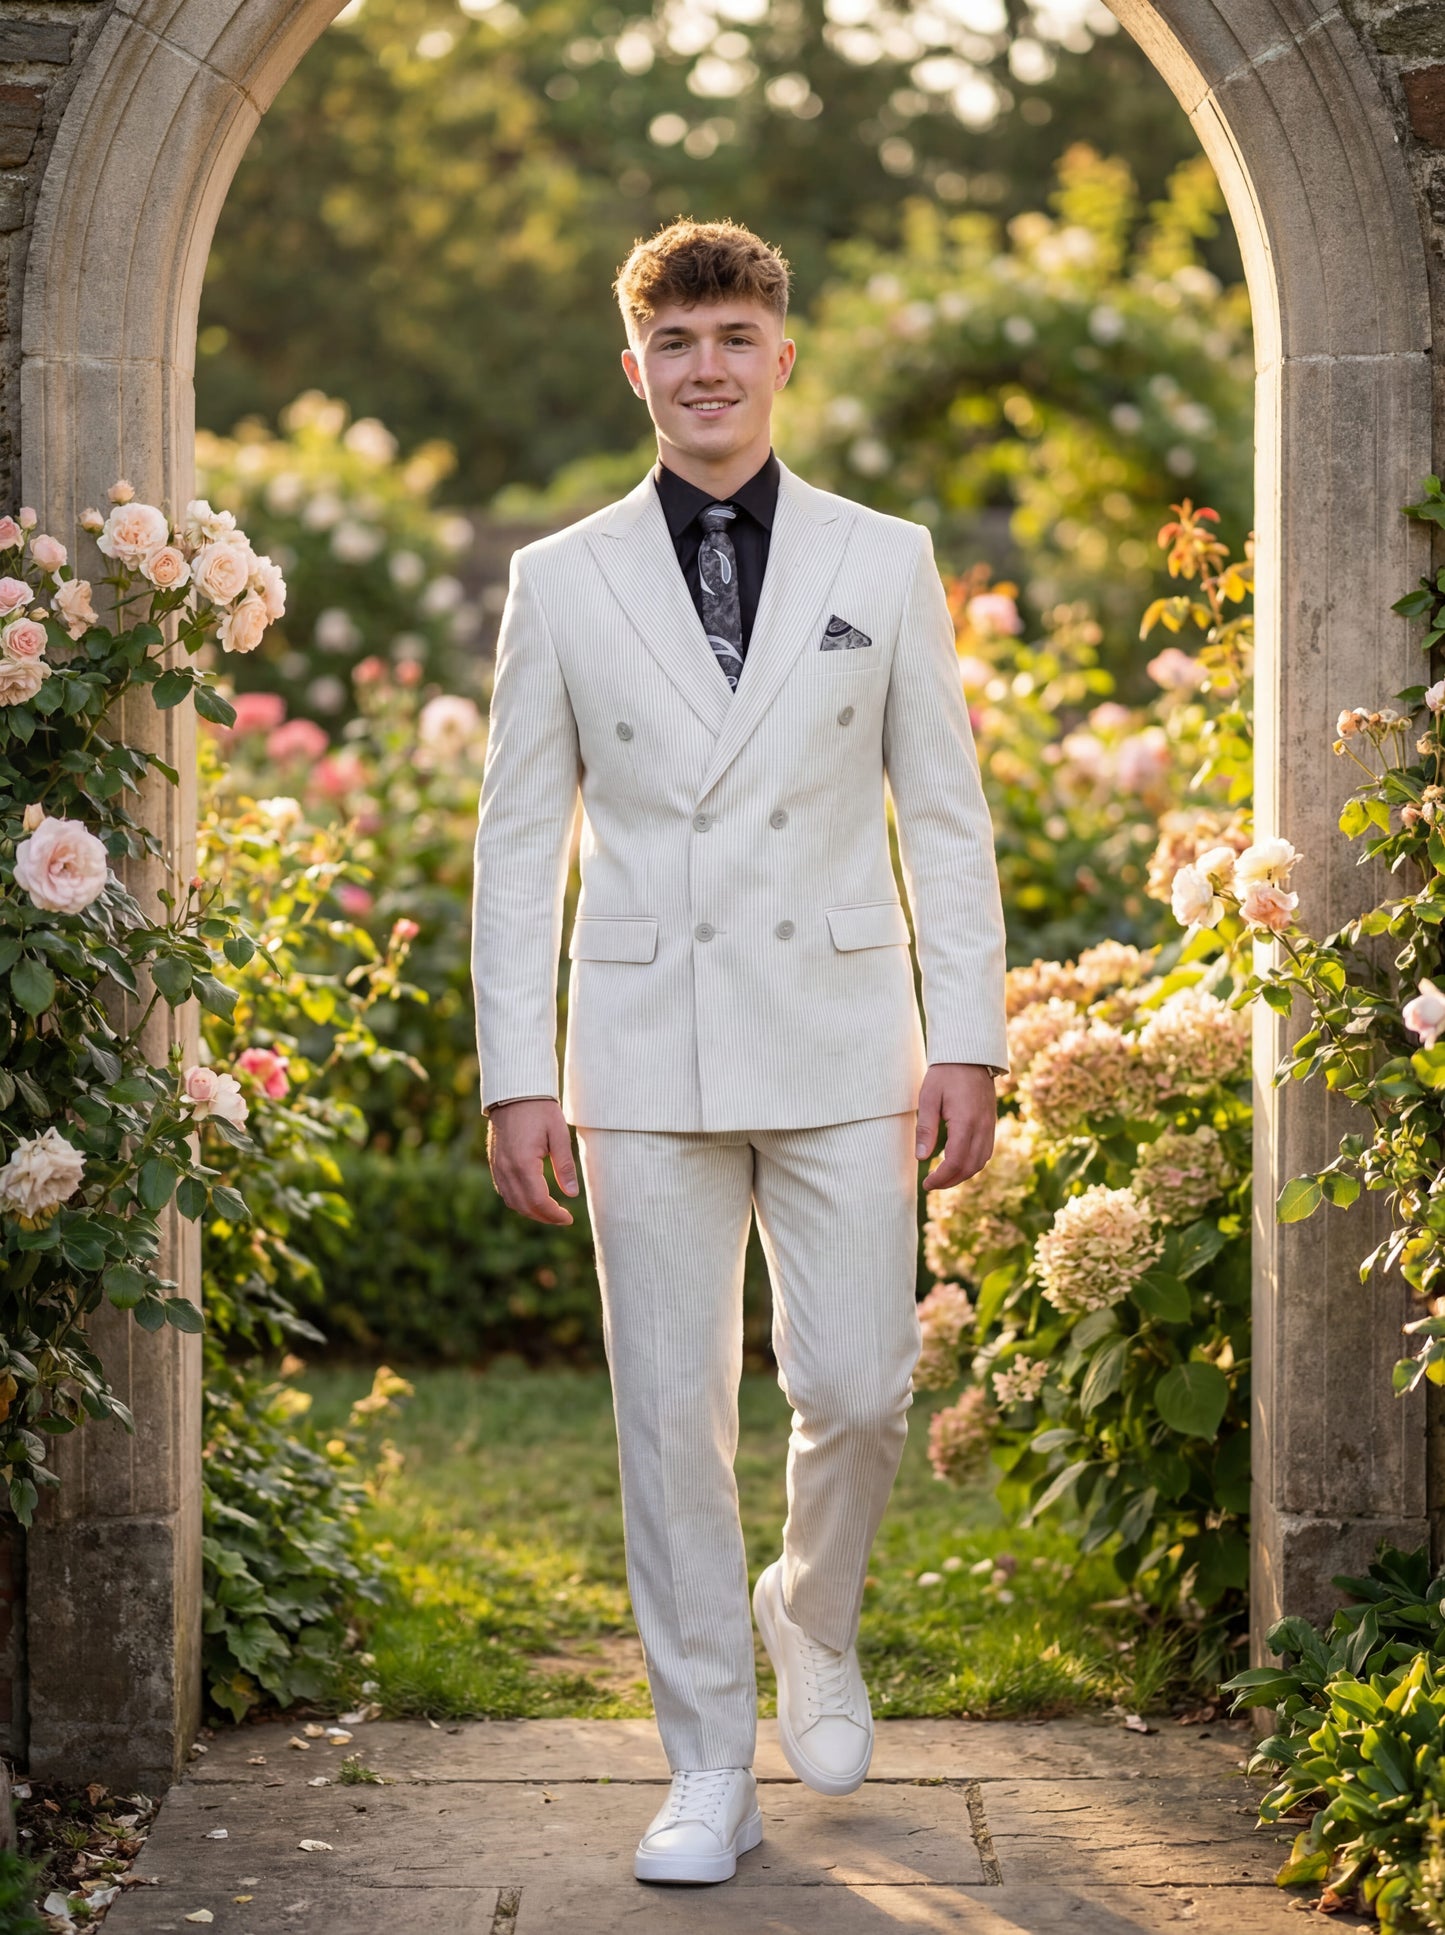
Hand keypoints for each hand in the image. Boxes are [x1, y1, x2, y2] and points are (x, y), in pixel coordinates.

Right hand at [487, 1098, 579, 1225]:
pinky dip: (518, 1200)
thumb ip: (565, 1166)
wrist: (514, 1091)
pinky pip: (504, 1190)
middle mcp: (507, 1169)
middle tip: (562, 1218)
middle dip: (544, 1217)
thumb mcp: (559, 1135)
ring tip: (550, 1210)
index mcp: (524, 1163)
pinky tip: (532, 1197)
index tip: (569, 1218)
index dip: (554, 1214)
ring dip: (530, 1211)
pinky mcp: (494, 1162)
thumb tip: (572, 1194)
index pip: (539, 1201)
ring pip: (512, 1201)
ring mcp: (497, 1166)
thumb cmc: (540, 1109)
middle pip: (524, 1206)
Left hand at [916, 1063, 996, 1190]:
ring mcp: (989, 1125)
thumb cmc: (945, 1074)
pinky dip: (973, 1163)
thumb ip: (926, 1128)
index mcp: (966, 1122)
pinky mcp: (991, 1122)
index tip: (926, 1184)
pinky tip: (958, 1162)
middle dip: (951, 1181)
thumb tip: (921, 1158)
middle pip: (970, 1167)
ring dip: (963, 1174)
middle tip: (932, 1185)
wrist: (970, 1055)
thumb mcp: (928, 1097)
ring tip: (943, 1177)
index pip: (955, 1162)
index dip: (941, 1178)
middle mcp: (982, 1127)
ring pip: (981, 1162)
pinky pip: (986, 1151)